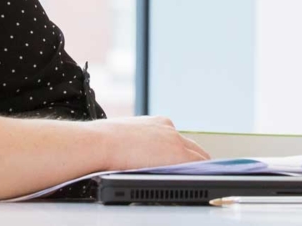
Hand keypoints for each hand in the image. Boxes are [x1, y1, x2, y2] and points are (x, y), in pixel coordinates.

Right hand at [92, 115, 210, 171]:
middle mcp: (170, 128)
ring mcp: (176, 140)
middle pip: (192, 146)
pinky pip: (198, 165)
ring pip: (199, 155)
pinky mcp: (178, 154)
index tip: (180, 162)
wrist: (101, 143)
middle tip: (194, 172)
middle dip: (195, 160)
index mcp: (158, 123)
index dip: (181, 152)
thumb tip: (139, 154)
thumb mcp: (127, 136)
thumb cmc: (104, 141)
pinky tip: (197, 180)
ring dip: (198, 167)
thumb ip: (141, 142)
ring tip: (196, 178)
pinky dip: (200, 172)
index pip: (178, 139)